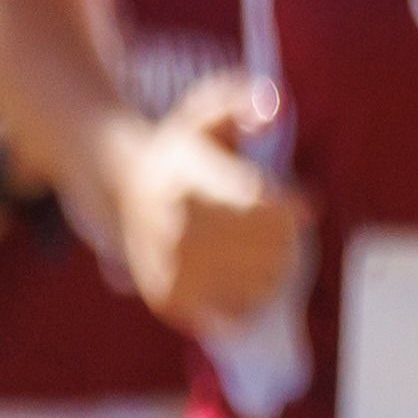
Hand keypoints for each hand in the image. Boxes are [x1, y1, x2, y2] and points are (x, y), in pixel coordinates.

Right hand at [105, 84, 306, 334]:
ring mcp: (173, 268)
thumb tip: (273, 108)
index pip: (267, 206)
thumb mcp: (206, 113)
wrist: (116, 185)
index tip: (301, 202)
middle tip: (284, 229)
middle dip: (289, 238)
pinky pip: (233, 316)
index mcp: (192, 183)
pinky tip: (245, 280)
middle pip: (270, 248)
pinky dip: (250, 302)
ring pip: (260, 285)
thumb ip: (242, 101)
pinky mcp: (169, 298)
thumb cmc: (178, 149)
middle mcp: (180, 229)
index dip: (294, 206)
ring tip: (266, 252)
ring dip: (277, 270)